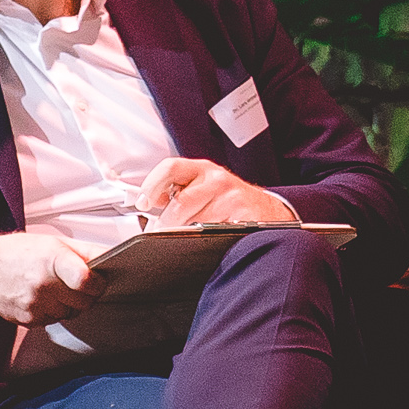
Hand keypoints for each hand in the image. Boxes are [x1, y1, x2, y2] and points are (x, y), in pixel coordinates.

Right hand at [0, 229, 90, 327]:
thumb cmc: (17, 252)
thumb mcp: (52, 242)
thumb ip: (85, 251)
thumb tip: (111, 258)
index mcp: (51, 259)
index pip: (85, 280)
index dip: (97, 283)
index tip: (98, 281)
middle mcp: (42, 283)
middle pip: (84, 302)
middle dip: (87, 295)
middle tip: (78, 284)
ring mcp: (34, 304)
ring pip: (70, 314)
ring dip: (69, 305)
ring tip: (55, 288)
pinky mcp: (27, 320)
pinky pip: (53, 321)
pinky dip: (53, 311)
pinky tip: (42, 297)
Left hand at [139, 157, 297, 229]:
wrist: (266, 210)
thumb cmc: (228, 201)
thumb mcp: (203, 187)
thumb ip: (177, 191)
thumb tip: (149, 204)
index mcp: (201, 169)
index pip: (170, 168)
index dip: (152, 185)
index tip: (143, 202)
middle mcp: (216, 180)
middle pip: (181, 203)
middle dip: (167, 224)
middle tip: (160, 234)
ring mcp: (231, 198)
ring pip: (196, 222)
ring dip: (186, 235)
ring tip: (187, 238)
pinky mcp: (244, 216)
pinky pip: (215, 233)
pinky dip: (208, 240)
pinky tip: (211, 240)